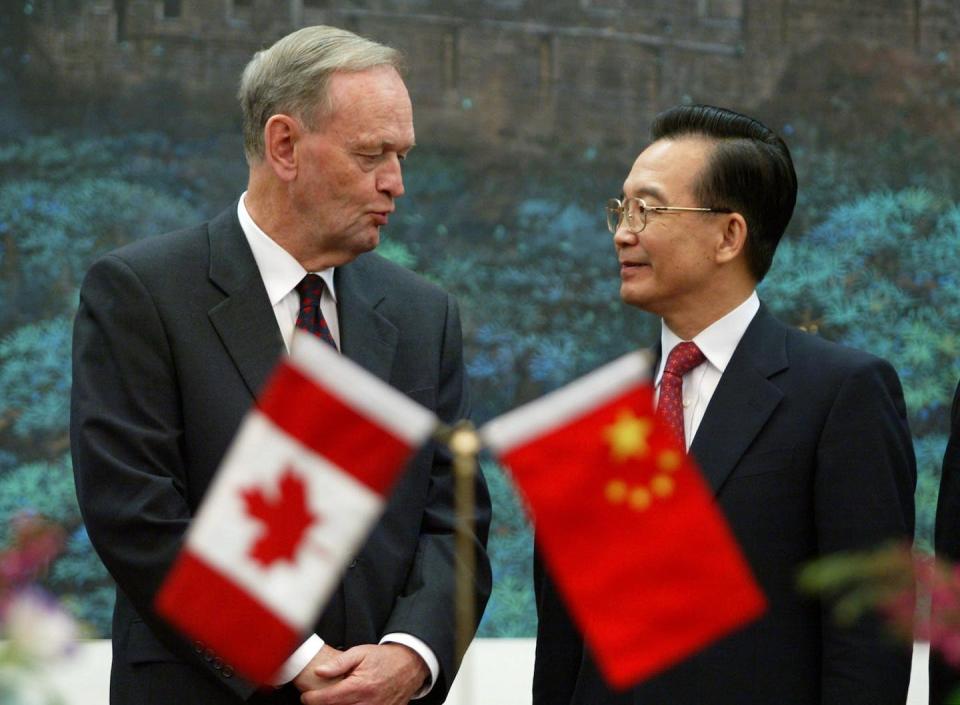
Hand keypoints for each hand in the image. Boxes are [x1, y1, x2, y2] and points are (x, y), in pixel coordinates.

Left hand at [300, 643, 429, 704]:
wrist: (410, 664)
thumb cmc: (384, 658)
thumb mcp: (360, 653)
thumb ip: (339, 663)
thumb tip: (319, 672)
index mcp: (360, 686)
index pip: (329, 699)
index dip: (312, 700)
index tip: (306, 697)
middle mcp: (368, 702)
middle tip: (319, 699)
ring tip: (334, 700)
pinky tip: (351, 702)